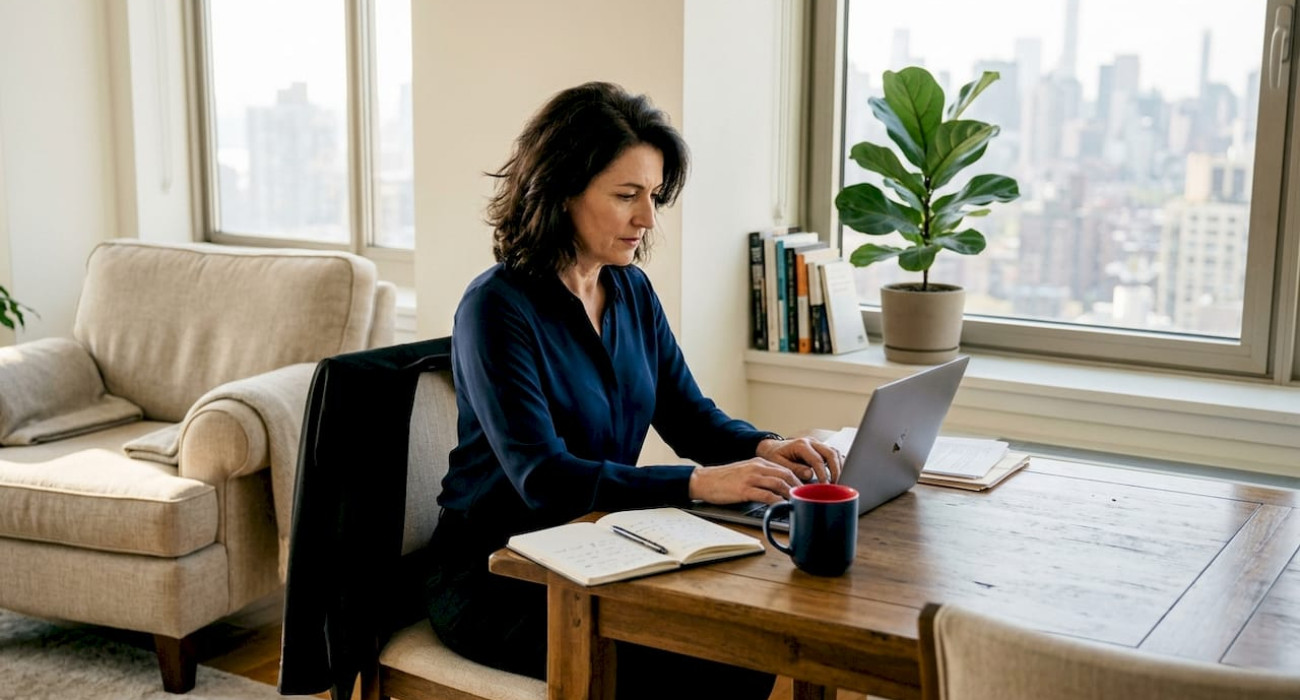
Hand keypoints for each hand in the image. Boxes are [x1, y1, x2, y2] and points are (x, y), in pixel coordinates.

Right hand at [687, 459, 802, 504]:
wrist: (704, 480)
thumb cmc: (723, 479)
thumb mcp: (745, 471)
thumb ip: (760, 476)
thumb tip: (776, 487)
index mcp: (758, 462)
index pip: (785, 468)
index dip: (797, 479)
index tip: (804, 490)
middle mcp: (757, 468)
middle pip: (785, 475)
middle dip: (798, 487)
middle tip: (805, 498)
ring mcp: (751, 478)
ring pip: (778, 484)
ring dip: (790, 494)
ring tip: (797, 503)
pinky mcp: (744, 490)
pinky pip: (766, 495)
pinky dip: (777, 501)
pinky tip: (782, 507)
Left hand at [755, 436, 842, 484]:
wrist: (772, 447)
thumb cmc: (774, 455)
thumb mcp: (778, 463)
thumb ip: (794, 469)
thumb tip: (809, 474)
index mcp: (800, 445)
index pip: (818, 460)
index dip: (823, 474)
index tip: (825, 486)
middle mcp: (811, 442)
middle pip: (831, 454)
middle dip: (836, 471)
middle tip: (836, 485)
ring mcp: (817, 444)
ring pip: (834, 453)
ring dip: (839, 467)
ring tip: (838, 481)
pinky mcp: (820, 448)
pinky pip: (833, 454)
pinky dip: (837, 464)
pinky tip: (838, 474)